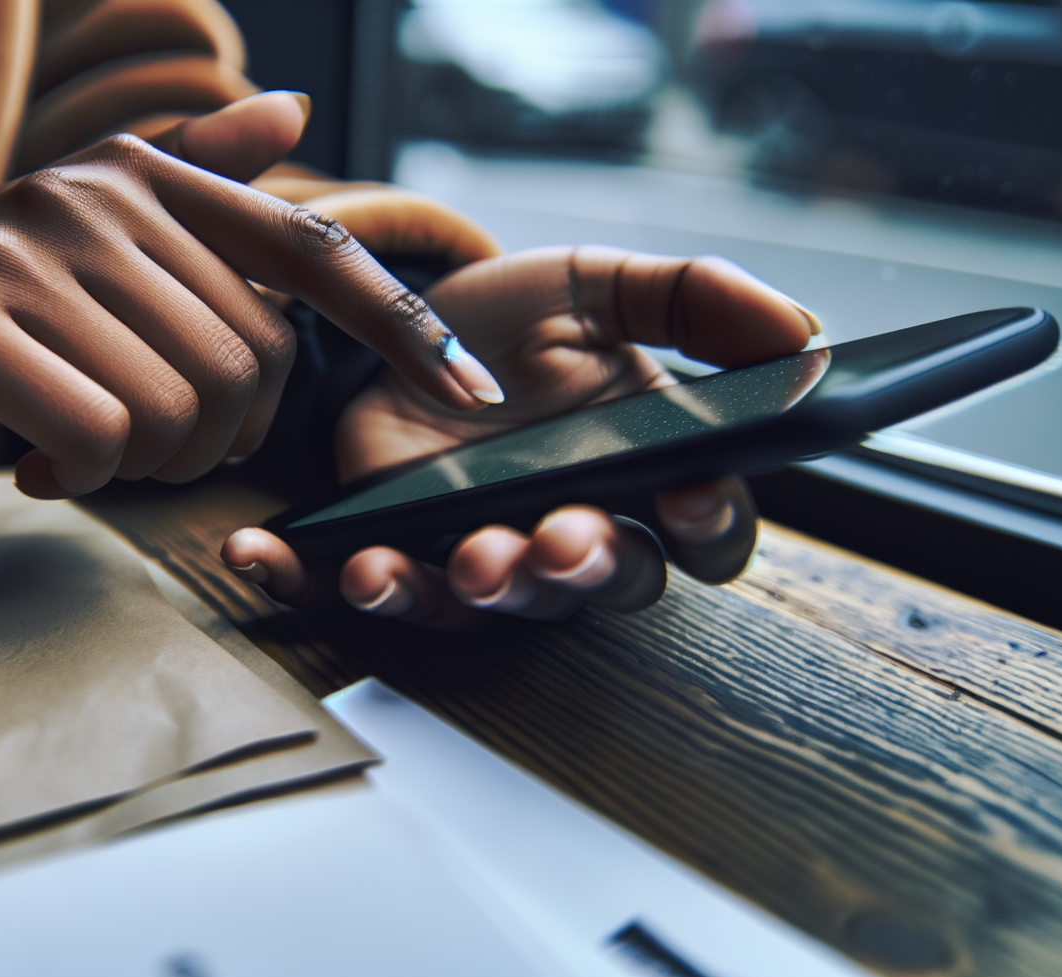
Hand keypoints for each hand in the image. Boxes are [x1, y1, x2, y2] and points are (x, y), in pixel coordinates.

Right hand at [0, 93, 505, 498]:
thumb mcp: (87, 224)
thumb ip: (197, 176)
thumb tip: (293, 109)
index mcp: (146, 177)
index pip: (311, 249)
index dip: (405, 325)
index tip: (479, 394)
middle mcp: (100, 196)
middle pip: (249, 366)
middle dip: (212, 440)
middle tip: (140, 445)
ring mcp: (31, 250)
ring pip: (180, 410)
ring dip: (142, 466)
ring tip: (79, 448)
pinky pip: (99, 438)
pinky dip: (79, 477)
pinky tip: (35, 465)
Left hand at [221, 245, 819, 627]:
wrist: (401, 317)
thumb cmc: (517, 320)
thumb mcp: (600, 285)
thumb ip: (695, 301)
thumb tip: (803, 333)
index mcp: (640, 477)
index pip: (704, 533)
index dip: (706, 526)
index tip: (689, 497)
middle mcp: (565, 530)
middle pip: (600, 586)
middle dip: (579, 570)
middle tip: (553, 541)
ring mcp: (473, 548)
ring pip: (484, 606)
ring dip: (459, 591)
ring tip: (437, 561)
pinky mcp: (387, 546)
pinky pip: (355, 584)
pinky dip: (304, 578)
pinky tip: (258, 553)